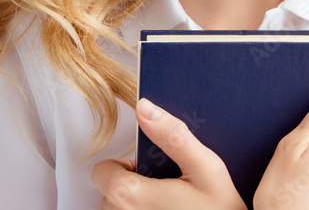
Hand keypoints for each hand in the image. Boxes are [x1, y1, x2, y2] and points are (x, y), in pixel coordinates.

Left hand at [92, 97, 246, 209]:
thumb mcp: (206, 167)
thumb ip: (173, 136)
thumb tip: (146, 108)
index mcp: (130, 196)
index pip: (102, 170)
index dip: (127, 165)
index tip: (151, 169)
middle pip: (109, 192)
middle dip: (133, 186)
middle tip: (167, 189)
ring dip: (137, 206)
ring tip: (170, 205)